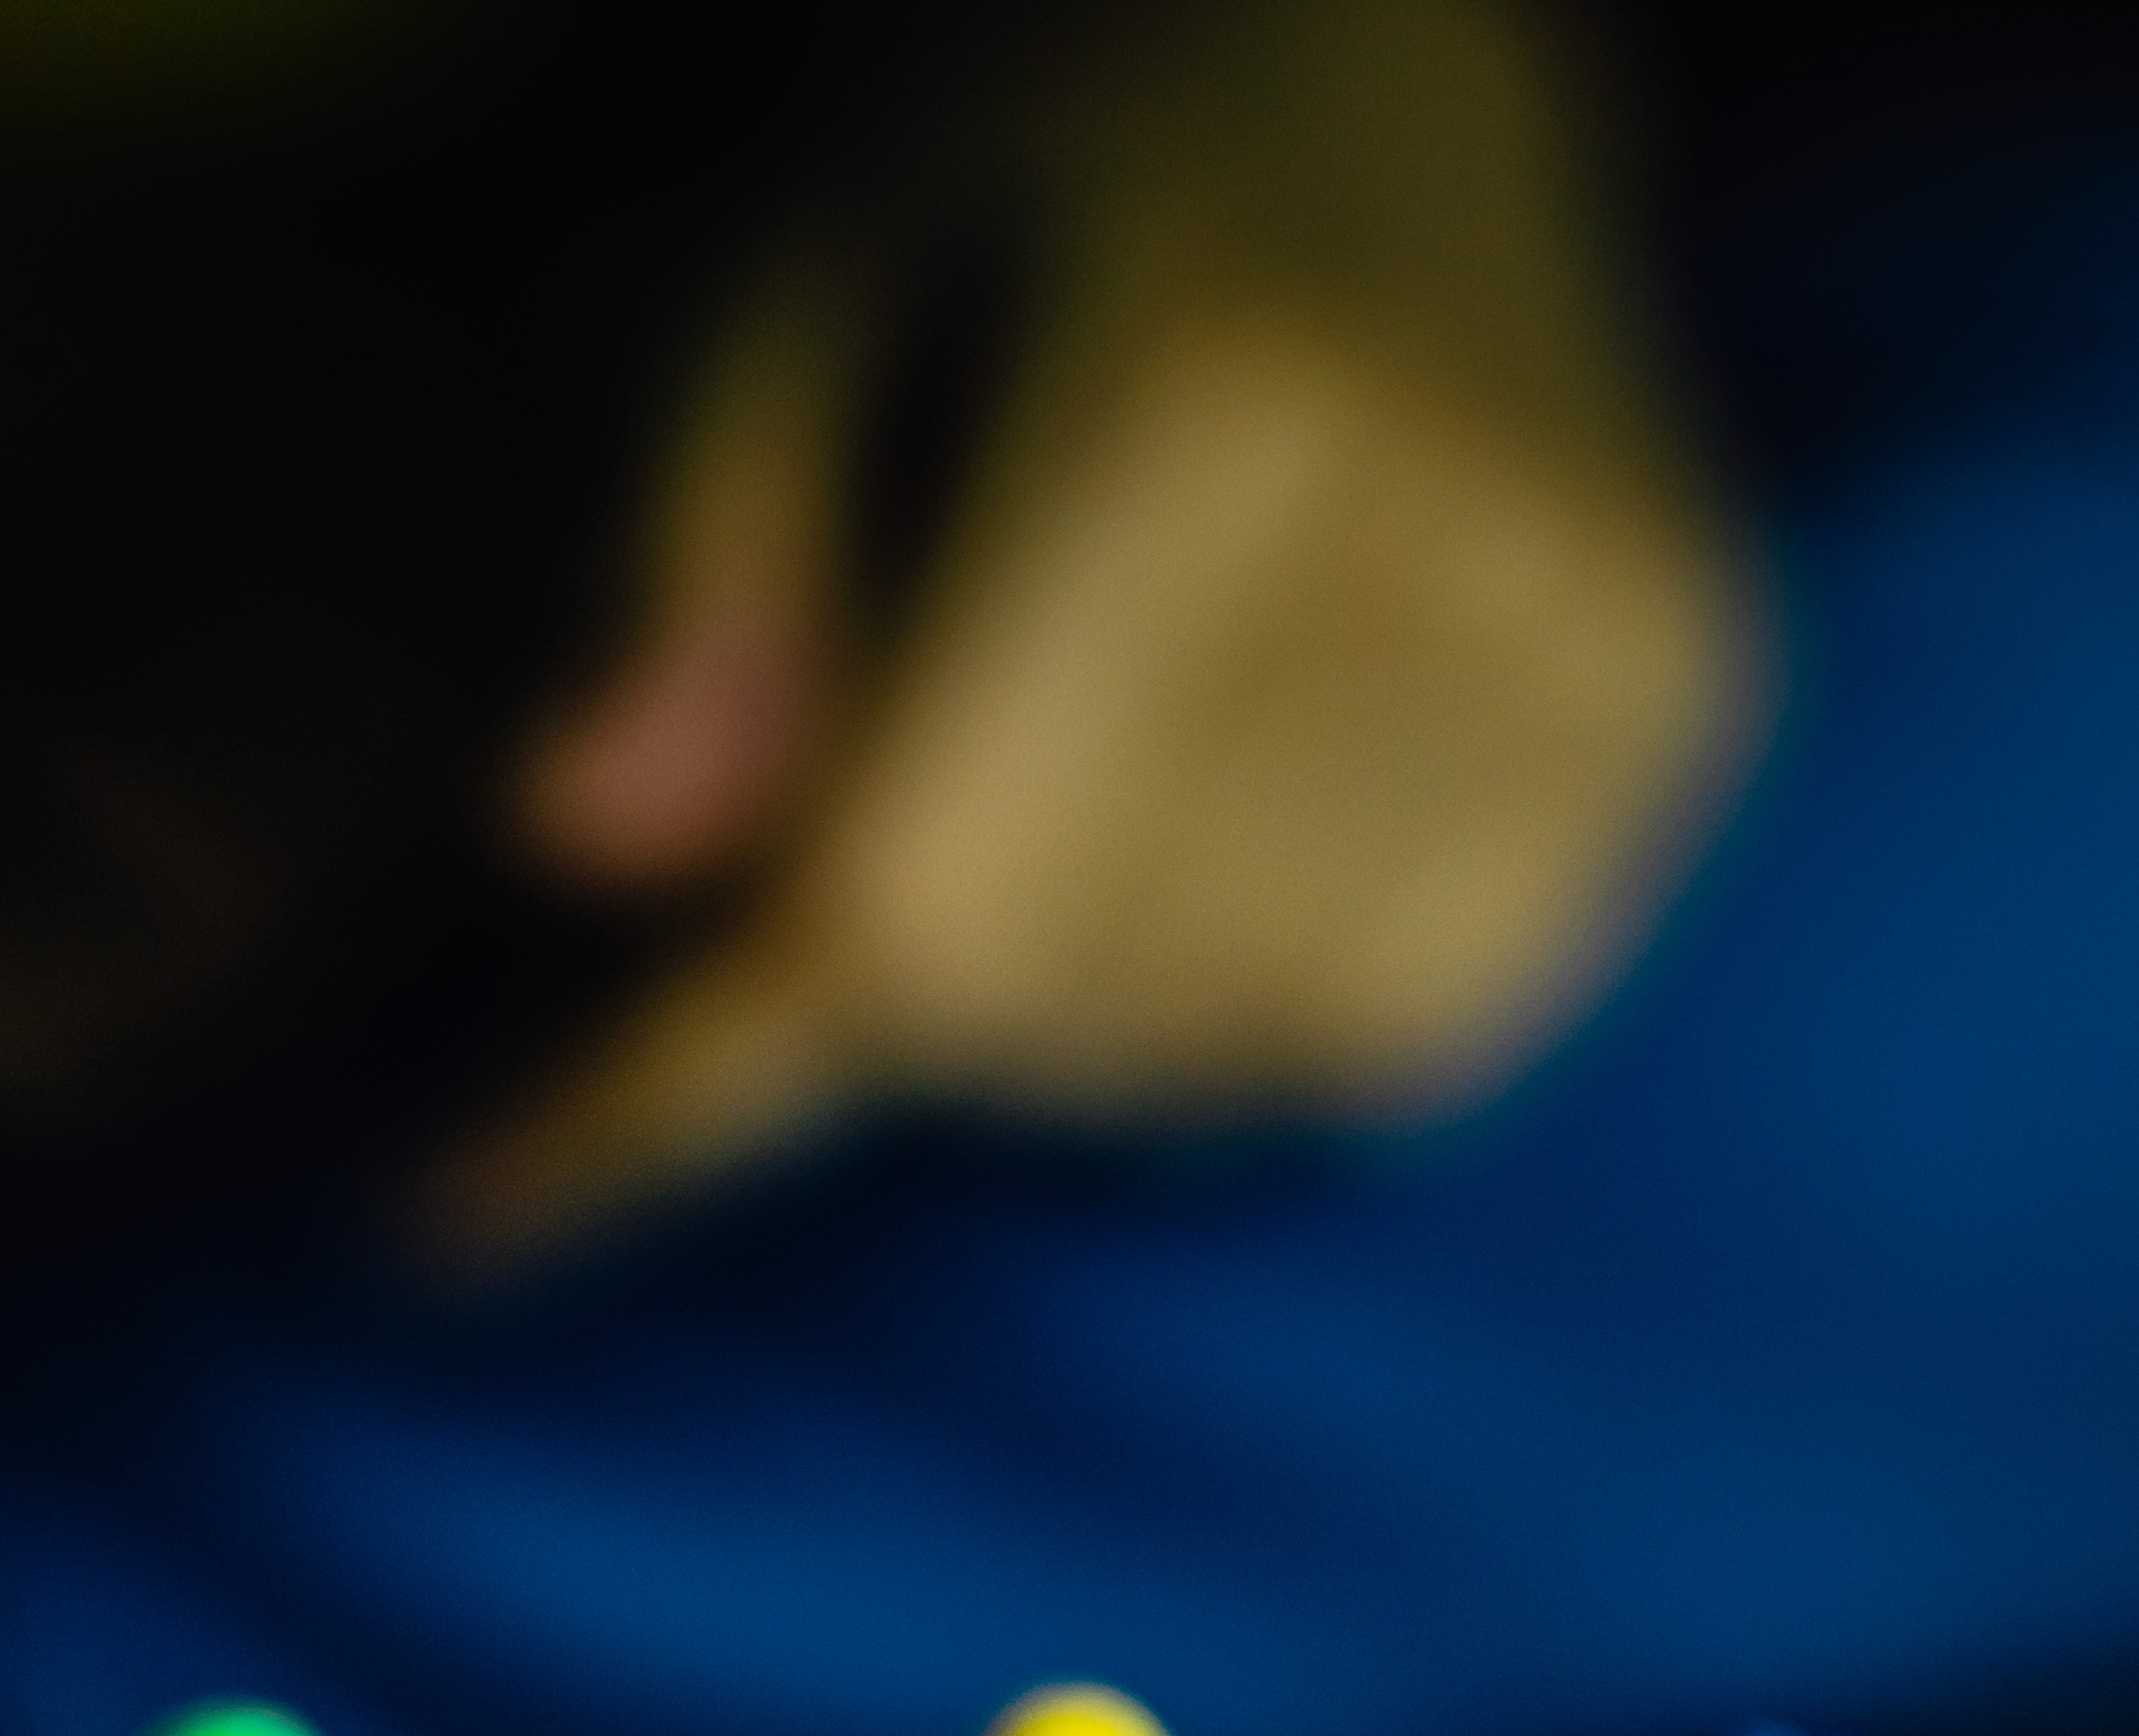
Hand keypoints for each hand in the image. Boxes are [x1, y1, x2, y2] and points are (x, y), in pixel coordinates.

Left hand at [439, 0, 1762, 1260]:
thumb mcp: (782, 282)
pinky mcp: (1683, 701)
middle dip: (869, 984)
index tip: (455, 1217)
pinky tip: (1196, 844)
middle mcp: (1449, 519)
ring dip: (1049, 1016)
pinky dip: (1231, 1011)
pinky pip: (1397, 1032)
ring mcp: (1603, 623)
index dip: (659, 1083)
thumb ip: (692, 558)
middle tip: (839, 826)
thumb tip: (573, 847)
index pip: (901, 889)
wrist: (1385, 59)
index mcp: (1206, 396)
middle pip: (1043, 997)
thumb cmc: (1023, 176)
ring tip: (1038, 793)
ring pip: (1211, 1046)